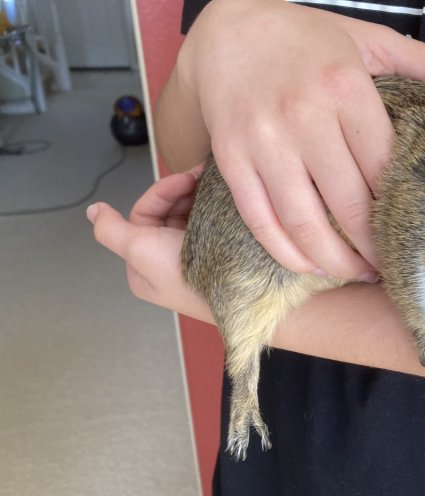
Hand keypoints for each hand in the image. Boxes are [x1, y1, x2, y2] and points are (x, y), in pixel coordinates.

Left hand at [88, 167, 214, 323]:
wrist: (240, 297)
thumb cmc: (186, 277)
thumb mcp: (139, 250)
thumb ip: (111, 229)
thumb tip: (93, 210)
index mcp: (144, 266)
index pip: (145, 215)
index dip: (162, 193)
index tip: (186, 179)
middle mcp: (167, 263)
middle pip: (168, 214)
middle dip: (183, 193)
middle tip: (203, 178)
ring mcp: (195, 261)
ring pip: (191, 218)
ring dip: (201, 199)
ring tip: (217, 185)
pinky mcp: (219, 258)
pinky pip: (213, 227)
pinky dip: (216, 211)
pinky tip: (225, 201)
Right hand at [165, 0, 424, 279]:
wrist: (228, 24)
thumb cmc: (306, 38)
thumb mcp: (371, 39)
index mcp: (346, 88)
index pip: (384, 169)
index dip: (401, 211)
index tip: (415, 235)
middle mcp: (304, 116)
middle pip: (348, 206)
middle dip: (374, 249)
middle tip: (391, 268)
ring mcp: (263, 141)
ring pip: (303, 223)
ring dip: (334, 262)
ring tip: (357, 273)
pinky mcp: (232, 159)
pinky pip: (261, 222)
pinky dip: (288, 253)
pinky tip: (311, 265)